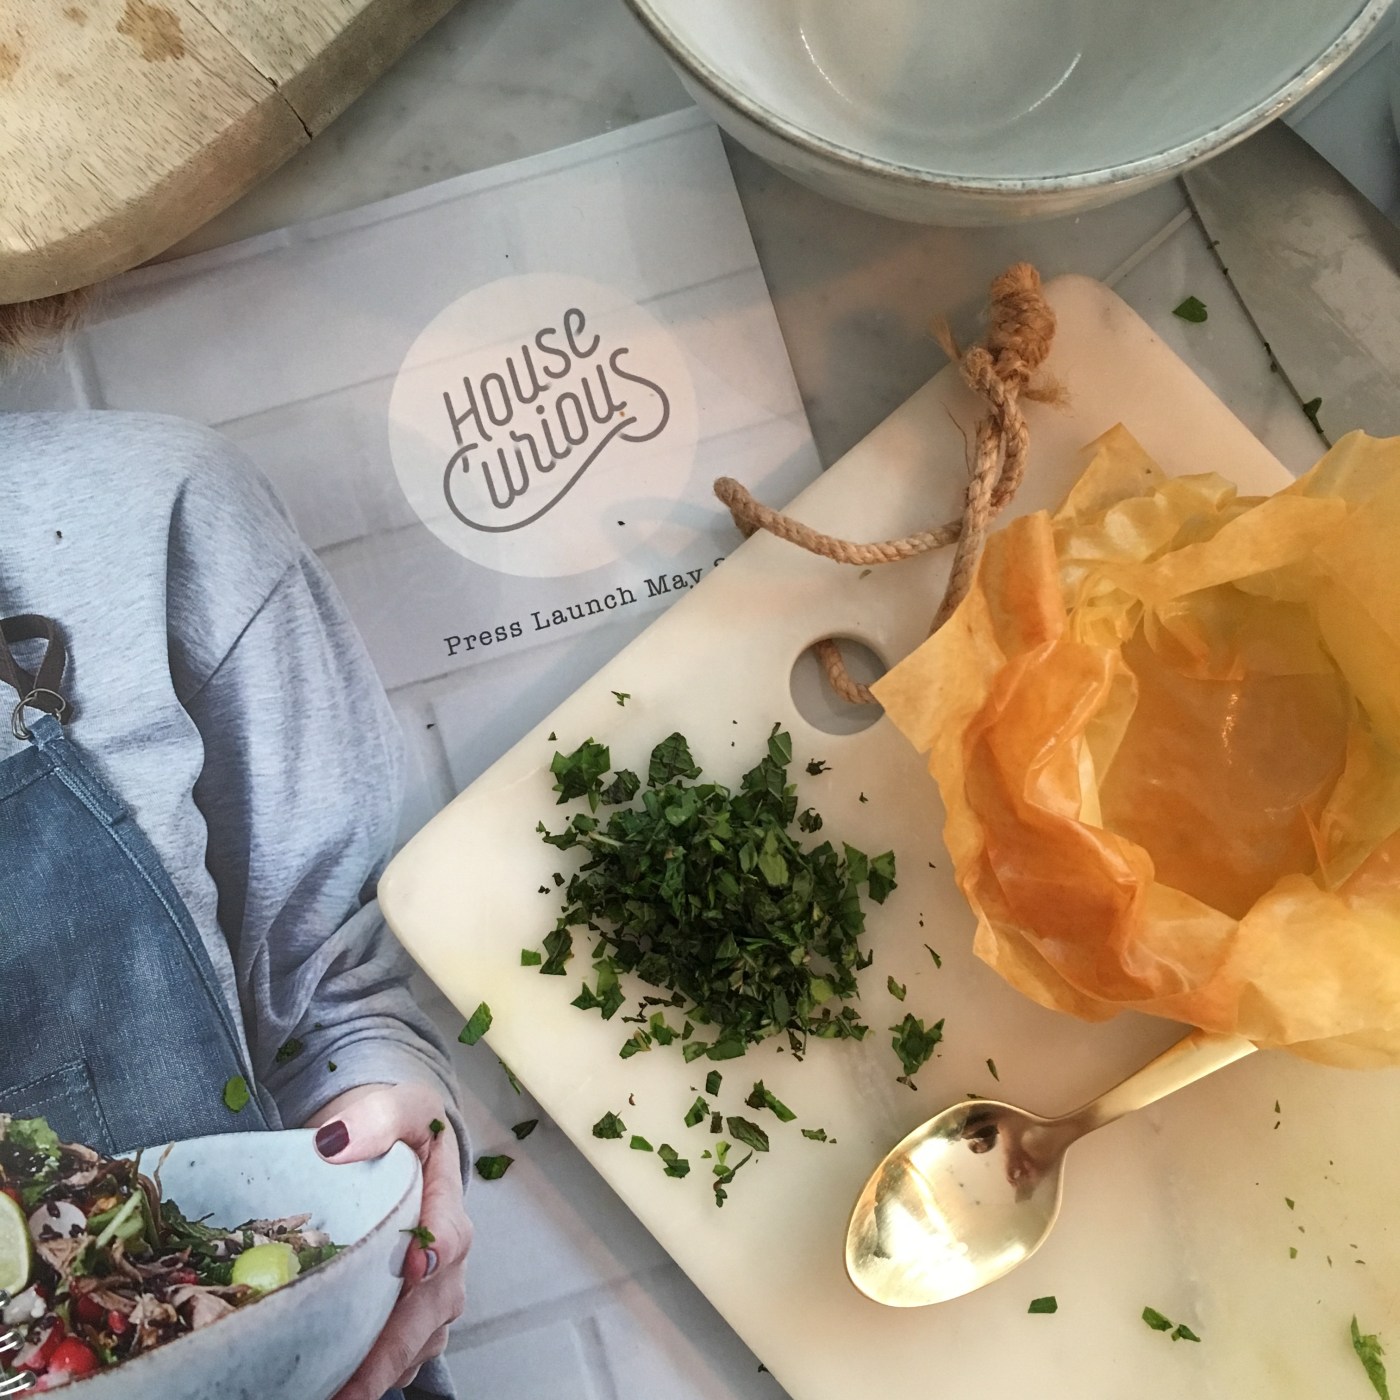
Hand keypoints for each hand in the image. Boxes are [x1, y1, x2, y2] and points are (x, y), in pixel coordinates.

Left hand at [307, 1083, 471, 1398]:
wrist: (384, 1148)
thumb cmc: (394, 1129)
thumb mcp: (397, 1105)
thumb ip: (379, 1115)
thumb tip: (338, 1142)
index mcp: (447, 1204)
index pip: (449, 1237)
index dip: (431, 1260)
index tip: (410, 1270)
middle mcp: (446, 1260)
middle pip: (430, 1311)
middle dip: (391, 1352)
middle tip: (349, 1387)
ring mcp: (429, 1294)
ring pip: (415, 1344)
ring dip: (380, 1373)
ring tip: (332, 1395)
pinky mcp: (405, 1318)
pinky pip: (397, 1357)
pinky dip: (371, 1376)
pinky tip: (334, 1386)